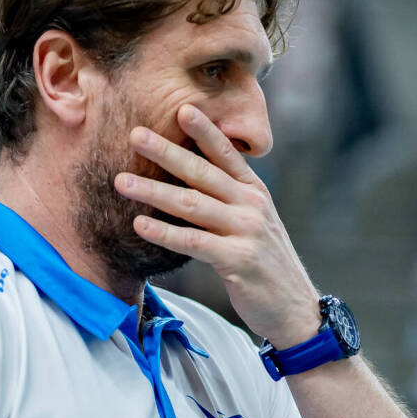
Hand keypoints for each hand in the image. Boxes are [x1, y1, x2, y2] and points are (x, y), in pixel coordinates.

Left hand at [116, 104, 321, 347]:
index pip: (227, 154)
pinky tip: (139, 224)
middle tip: (135, 134)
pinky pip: (193, 242)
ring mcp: (246, 232)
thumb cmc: (266, 266)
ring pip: (192, 204)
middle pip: (202, 172)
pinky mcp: (237, 260)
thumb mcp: (255, 225)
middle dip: (167, 151)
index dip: (205, 130)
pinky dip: (164, 233)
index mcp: (255, 192)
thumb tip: (193, 182)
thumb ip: (230, 201)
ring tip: (121, 181)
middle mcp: (252, 206)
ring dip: (153, 191)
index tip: (182, 108)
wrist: (295, 309)